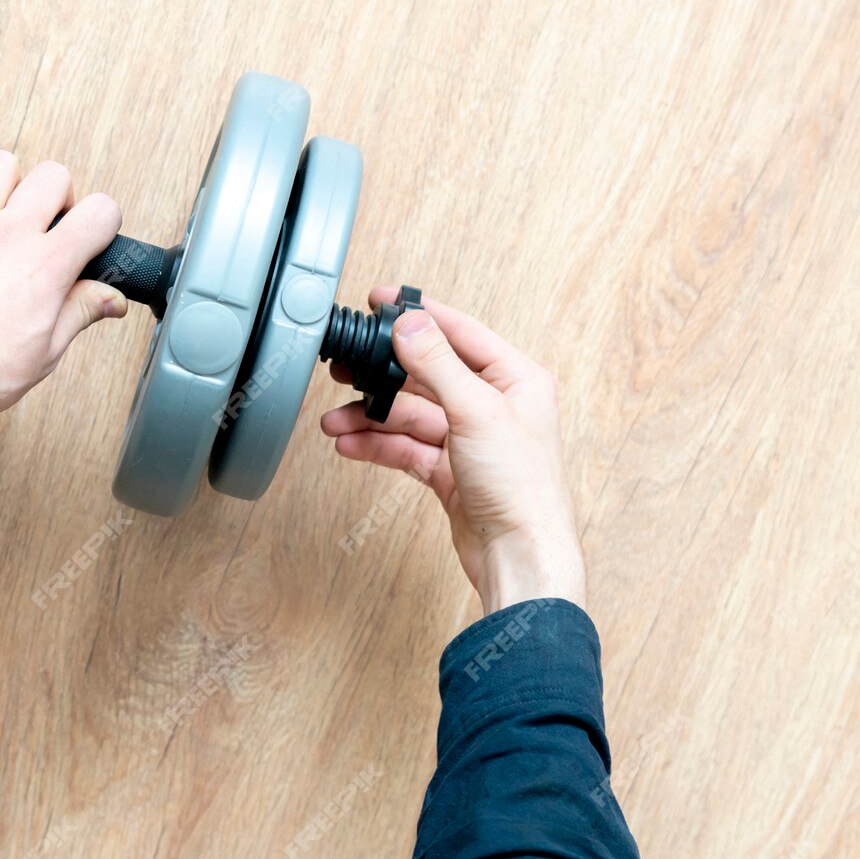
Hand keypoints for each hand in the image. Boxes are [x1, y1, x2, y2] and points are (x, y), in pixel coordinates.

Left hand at [0, 149, 125, 422]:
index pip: (100, 212)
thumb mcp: (45, 353)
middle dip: (59, 196)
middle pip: (53, 177)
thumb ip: (80, 313)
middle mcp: (8, 235)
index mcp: (47, 266)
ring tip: (3, 206)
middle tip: (48, 224)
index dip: (103, 221)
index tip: (92, 234)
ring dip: (8, 180)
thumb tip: (110, 300)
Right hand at [321, 290, 584, 613]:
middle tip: (346, 367)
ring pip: (411, 415)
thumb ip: (438, 362)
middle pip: (427, 375)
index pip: (460, 332)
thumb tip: (410, 321)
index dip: (418, 314)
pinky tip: (351, 444)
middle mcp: (494, 405)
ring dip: (372, 416)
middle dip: (383, 374)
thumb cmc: (523, 489)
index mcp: (515, 379)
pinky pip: (407, 447)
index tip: (381, 301)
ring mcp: (471, 439)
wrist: (520, 557)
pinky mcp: (452, 471)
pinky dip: (379, 445)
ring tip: (336, 421)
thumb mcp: (477, 411)